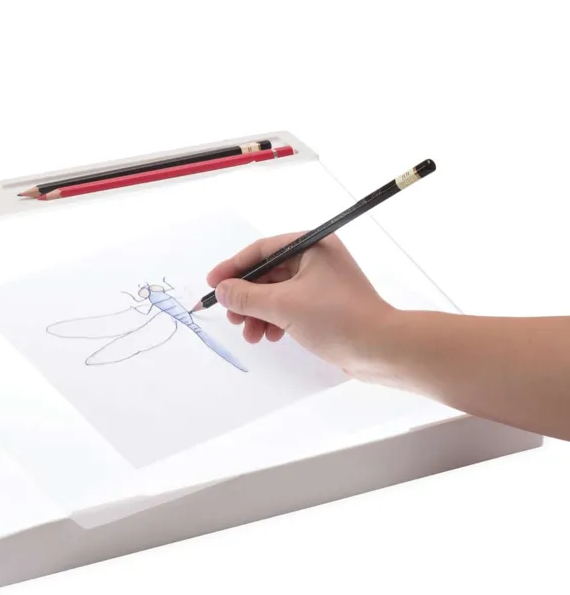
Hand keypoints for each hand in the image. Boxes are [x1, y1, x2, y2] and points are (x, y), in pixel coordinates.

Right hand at [206, 233, 393, 373]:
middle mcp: (317, 259)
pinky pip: (290, 307)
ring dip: (259, 314)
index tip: (213, 285)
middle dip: (247, 298)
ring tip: (251, 336)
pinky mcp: (325, 305)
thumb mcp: (283, 305)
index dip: (233, 268)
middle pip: (267, 274)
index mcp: (311, 246)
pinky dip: (275, 320)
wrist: (381, 348)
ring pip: (276, 293)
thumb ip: (247, 297)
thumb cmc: (336, 318)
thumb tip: (222, 291)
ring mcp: (322, 283)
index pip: (261, 250)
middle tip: (232, 319)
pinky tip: (271, 337)